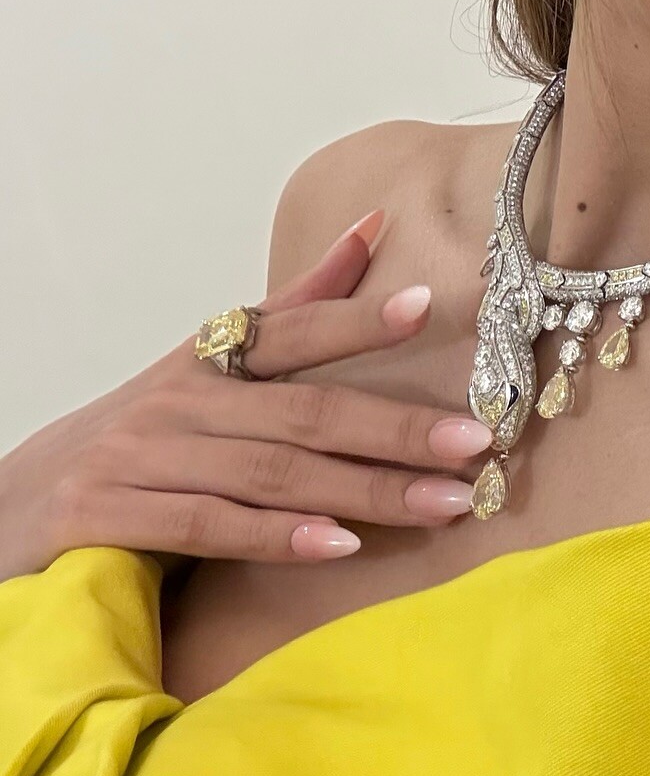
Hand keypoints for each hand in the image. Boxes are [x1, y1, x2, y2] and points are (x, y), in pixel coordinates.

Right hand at [0, 210, 493, 581]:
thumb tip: (373, 229)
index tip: (428, 305)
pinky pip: (207, 525)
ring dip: (365, 490)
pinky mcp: (106, 516)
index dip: (357, 315)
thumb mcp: (211, 369)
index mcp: (208, 358)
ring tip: (443, 502)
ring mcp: (139, 456)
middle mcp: (177, 399)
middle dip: (397, 427)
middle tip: (476, 441)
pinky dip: (276, 536)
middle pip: (302, 410)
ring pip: (271, 471)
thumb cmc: (139, 438)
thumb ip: (296, 309)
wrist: (9, 508)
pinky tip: (340, 546)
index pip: (292, 328)